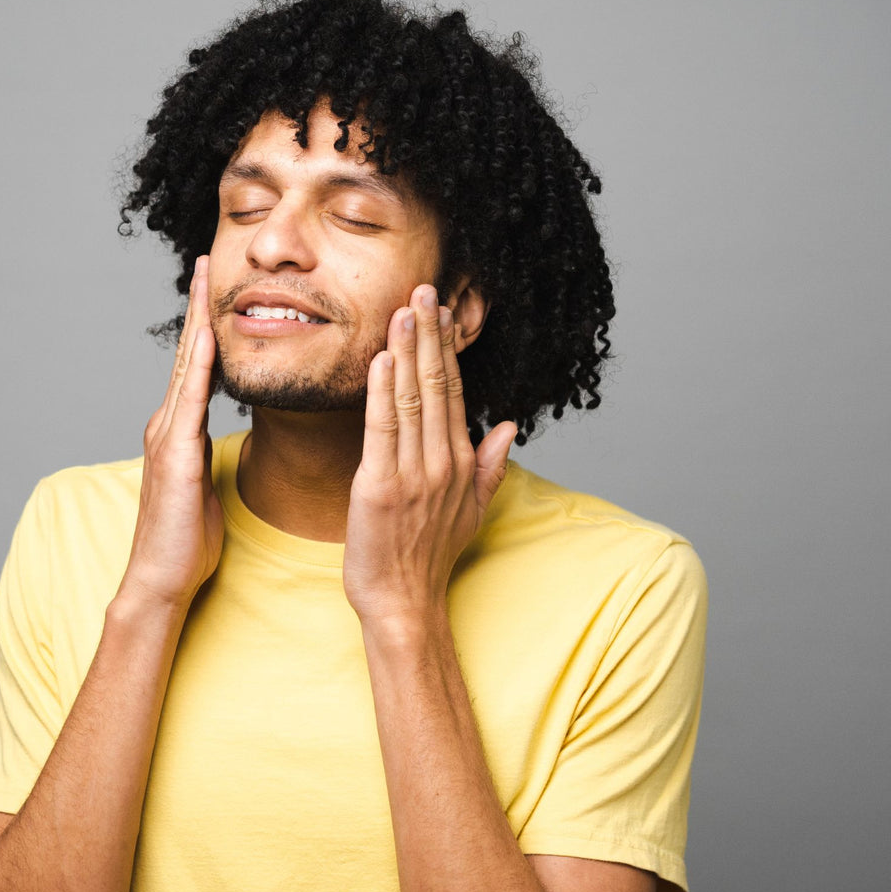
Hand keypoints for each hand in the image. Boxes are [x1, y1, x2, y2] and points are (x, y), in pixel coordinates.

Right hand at [115, 255, 223, 614]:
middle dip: (197, 306)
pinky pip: (189, 399)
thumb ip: (205, 454)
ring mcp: (168, 435)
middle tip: (205, 261)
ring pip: (185, 365)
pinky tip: (207, 334)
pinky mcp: (175, 453)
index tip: (217, 289)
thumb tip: (217, 438)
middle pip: (186, 353)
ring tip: (204, 278)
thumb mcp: (202, 485)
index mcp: (178, 430)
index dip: (204, 326)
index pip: (194, 367)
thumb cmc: (186, 539)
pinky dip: (198, 364)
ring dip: (197, 319)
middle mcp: (168, 423)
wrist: (163, 577)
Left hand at [343, 284, 516, 632]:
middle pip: (437, 385)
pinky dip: (382, 393)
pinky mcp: (379, 486)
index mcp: (460, 462)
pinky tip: (381, 360)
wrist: (404, 602)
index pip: (454, 392)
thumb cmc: (429, 556)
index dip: (446, 349)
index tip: (440, 311)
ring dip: (406, 351)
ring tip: (402, 309)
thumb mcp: (471, 510)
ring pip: (411, 399)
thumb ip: (490, 465)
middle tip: (422, 289)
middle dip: (428, 334)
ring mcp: (412, 474)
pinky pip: (383, 430)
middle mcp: (441, 462)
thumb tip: (511, 425)